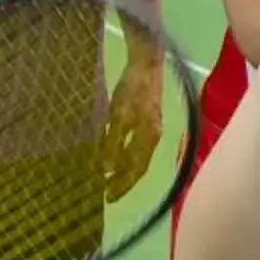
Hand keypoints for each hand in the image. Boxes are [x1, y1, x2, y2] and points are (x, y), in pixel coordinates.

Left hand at [100, 44, 163, 202]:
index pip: (136, 169)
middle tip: (106, 192)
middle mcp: (153, 136)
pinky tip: (114, 152)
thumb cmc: (132, 88)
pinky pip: (135, 143)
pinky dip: (124, 152)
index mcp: (149, 138)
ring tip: (108, 177)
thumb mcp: (118, 116)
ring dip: (123, 167)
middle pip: (138, 165)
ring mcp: (152, 126)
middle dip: (123, 180)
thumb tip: (106, 170)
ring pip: (137, 155)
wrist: (146, 61)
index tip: (108, 198)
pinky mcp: (147, 117)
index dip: (123, 185)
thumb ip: (113, 142)